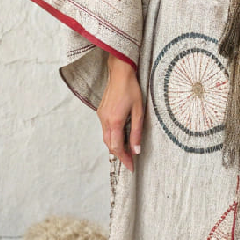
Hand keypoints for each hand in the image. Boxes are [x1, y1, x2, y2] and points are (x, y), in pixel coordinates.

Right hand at [98, 58, 143, 172]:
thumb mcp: (138, 111)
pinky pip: (105, 129)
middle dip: (119, 155)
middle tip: (129, 162)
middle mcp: (105, 120)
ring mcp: (101, 116)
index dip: (124, 159)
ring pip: (106, 137)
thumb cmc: (131, 89)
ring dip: (115, 146)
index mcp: (115, 121)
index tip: (130, 167)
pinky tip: (121, 136)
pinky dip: (112, 136)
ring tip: (126, 151)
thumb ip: (137, 132)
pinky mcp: (100, 112)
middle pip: (109, 145)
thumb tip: (136, 150)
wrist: (120, 73)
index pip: (117, 147)